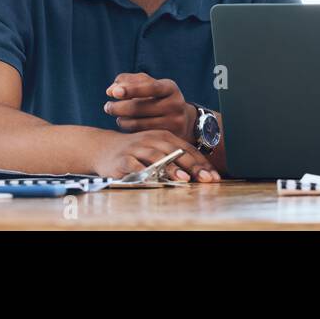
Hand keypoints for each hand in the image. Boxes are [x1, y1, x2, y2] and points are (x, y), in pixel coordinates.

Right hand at [92, 129, 219, 181]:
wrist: (105, 147)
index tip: (215, 177)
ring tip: (184, 179)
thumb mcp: (158, 149)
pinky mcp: (123, 159)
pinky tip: (155, 181)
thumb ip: (177, 159)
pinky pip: (135, 166)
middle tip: (206, 178)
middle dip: (193, 167)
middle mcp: (152, 140)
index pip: (188, 149)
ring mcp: (137, 148)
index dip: (203, 164)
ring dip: (172, 169)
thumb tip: (203, 174)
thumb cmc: (138, 151)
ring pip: (157, 158)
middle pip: (176, 152)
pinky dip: (145, 174)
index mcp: (165, 137)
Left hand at [104, 73, 195, 141]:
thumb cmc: (157, 98)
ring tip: (118, 116)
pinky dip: (128, 129)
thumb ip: (128, 81)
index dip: (132, 89)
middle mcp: (175, 104)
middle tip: (107, 107)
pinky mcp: (168, 138)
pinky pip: (140, 135)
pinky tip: (127, 124)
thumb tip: (111, 90)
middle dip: (118, 107)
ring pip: (137, 123)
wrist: (182, 119)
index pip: (150, 87)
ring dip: (121, 119)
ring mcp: (174, 122)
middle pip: (139, 107)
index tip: (115, 92)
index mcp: (169, 88)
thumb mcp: (148, 85)